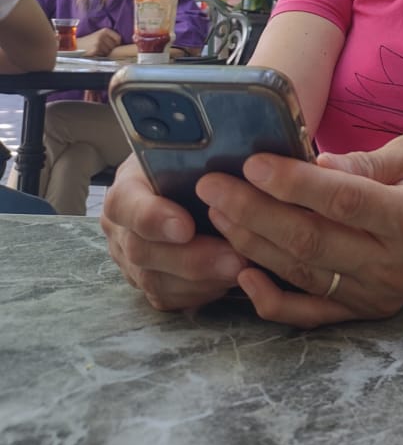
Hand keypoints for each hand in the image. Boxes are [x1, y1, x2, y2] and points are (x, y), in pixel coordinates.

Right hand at [77, 27, 121, 56]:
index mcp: (105, 30)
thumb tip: (121, 44)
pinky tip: (94, 53)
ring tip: (97, 50)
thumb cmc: (88, 42)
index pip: (118, 38)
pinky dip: (100, 56)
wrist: (75, 46)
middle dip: (110, 49)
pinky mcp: (95, 49)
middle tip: (102, 49)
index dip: (117, 44)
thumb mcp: (99, 35)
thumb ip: (109, 37)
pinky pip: (103, 55)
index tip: (113, 46)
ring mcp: (99, 42)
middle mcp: (102, 35)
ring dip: (105, 53)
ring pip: (109, 51)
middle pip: (114, 46)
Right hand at [101, 156, 248, 311]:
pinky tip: (228, 280)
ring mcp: (131, 260)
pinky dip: (201, 292)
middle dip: (192, 258)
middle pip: (142, 251)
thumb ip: (202, 152)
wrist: (182, 185)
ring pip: (156, 281)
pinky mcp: (150, 283)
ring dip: (202, 280)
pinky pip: (170, 298)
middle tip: (234, 258)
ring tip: (240, 270)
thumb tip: (235, 146)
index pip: (127, 204)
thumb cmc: (192, 163)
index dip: (153, 218)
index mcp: (127, 186)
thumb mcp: (192, 148)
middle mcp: (120, 227)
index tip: (185, 227)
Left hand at [194, 135, 402, 328]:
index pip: (343, 202)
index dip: (293, 183)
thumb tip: (316, 165)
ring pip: (302, 273)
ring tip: (216, 212)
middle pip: (312, 241)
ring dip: (252, 244)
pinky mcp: (365, 311)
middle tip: (212, 185)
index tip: (251, 162)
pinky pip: (310, 314)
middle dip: (254, 212)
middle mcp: (394, 264)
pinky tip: (241, 273)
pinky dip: (272, 299)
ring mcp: (378, 294)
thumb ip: (366, 162)